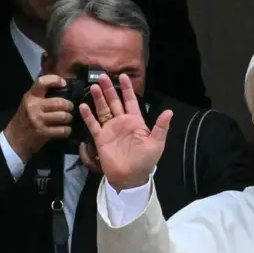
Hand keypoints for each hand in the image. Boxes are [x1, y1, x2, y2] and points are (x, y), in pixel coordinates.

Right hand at [3, 74, 74, 160]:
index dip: (55, 80)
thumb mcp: (30, 102)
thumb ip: (42, 94)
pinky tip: (65, 129)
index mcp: (31, 96)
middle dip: (69, 106)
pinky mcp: (43, 132)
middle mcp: (34, 106)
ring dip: (69, 118)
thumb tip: (63, 86)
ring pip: (63, 116)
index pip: (42, 82)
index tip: (64, 84)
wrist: (15, 137)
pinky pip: (62, 130)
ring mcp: (38, 120)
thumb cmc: (25, 117)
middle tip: (69, 108)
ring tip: (67, 119)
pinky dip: (67, 130)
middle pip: (60, 102)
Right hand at [81, 73, 171, 189]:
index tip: (123, 76)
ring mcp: (110, 129)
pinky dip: (88, 116)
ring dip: (99, 98)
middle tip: (103, 75)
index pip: (131, 101)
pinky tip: (84, 106)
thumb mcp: (156, 144)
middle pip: (114, 102)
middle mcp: (122, 122)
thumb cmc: (145, 161)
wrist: (130, 177)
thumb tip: (169, 111)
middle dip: (109, 89)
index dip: (127, 89)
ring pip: (103, 109)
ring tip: (93, 86)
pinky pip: (93, 124)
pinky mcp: (100, 138)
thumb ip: (161, 127)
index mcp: (136, 122)